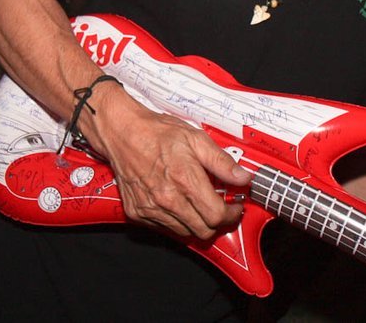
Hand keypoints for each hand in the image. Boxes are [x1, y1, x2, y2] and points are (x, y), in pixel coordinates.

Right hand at [99, 102, 250, 238]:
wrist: (123, 133)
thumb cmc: (157, 133)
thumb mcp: (196, 139)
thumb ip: (222, 162)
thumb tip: (243, 177)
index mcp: (185, 180)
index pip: (217, 216)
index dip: (231, 214)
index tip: (235, 206)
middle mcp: (167, 199)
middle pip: (203, 230)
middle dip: (218, 221)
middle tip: (221, 206)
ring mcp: (151, 209)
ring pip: (185, 233)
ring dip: (198, 222)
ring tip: (199, 203)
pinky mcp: (138, 213)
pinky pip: (165, 228)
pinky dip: (177, 221)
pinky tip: (179, 202)